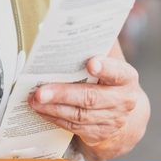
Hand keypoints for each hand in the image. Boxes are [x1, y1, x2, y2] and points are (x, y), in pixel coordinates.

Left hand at [29, 54, 149, 160]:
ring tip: (34, 100)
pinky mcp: (98, 133)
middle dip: (63, 94)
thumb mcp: (110, 63)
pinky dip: (55, 117)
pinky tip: (41, 110)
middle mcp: (122, 101)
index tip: (91, 63)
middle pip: (91, 98)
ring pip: (79, 115)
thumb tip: (74, 27)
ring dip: (53, 108)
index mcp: (126, 78)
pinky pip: (73, 126)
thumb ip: (98, 48)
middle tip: (40, 91)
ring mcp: (111, 120)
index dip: (106, 68)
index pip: (118, 72)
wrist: (124, 114)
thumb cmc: (109, 80)